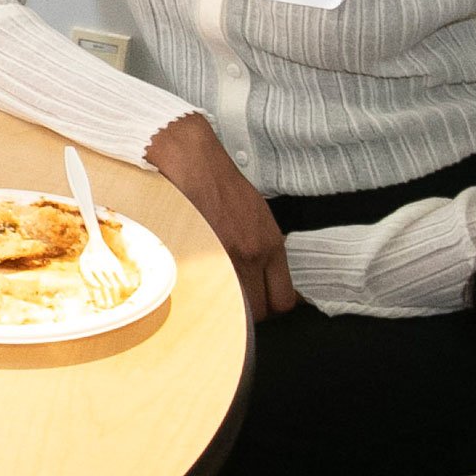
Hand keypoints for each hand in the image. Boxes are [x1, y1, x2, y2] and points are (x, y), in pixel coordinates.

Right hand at [146, 113, 297, 317]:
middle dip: (247, 311)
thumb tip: (265, 279)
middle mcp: (251, 255)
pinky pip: (203, 290)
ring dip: (223, 304)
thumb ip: (264, 250)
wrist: (192, 163)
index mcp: (270, 245)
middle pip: (258, 312)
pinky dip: (201, 290)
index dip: (270, 306)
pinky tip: (196, 279)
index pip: (283, 301)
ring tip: (215, 290)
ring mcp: (222, 257)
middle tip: (236, 300)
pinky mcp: (195, 255)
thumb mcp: (259, 216)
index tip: (260, 301)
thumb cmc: (223, 185)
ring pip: (230, 306)